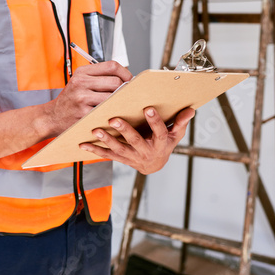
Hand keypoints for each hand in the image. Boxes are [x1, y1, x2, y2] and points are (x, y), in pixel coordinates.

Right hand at [46, 61, 132, 135]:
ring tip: (120, 104)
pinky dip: (112, 112)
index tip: (130, 80)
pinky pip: (106, 111)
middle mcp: (81, 83)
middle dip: (124, 89)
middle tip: (126, 95)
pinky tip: (111, 114)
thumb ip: (98, 77)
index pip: (112, 66)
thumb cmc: (70, 100)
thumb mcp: (79, 82)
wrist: (52, 117)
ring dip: (120, 102)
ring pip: (113, 97)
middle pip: (115, 81)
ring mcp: (82, 98)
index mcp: (82, 72)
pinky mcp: (84, 113)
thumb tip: (125, 78)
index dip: (125, 73)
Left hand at [79, 107, 194, 174]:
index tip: (148, 108)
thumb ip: (180, 122)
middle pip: (135, 141)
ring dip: (107, 140)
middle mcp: (145, 151)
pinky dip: (95, 150)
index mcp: (160, 143)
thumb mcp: (176, 135)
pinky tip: (84, 144)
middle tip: (114, 119)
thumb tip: (190, 110)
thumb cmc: (164, 145)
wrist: (154, 165)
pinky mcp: (120, 158)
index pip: (159, 132)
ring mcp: (132, 157)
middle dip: (124, 130)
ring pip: (118, 149)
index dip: (154, 121)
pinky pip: (107, 155)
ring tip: (97, 130)